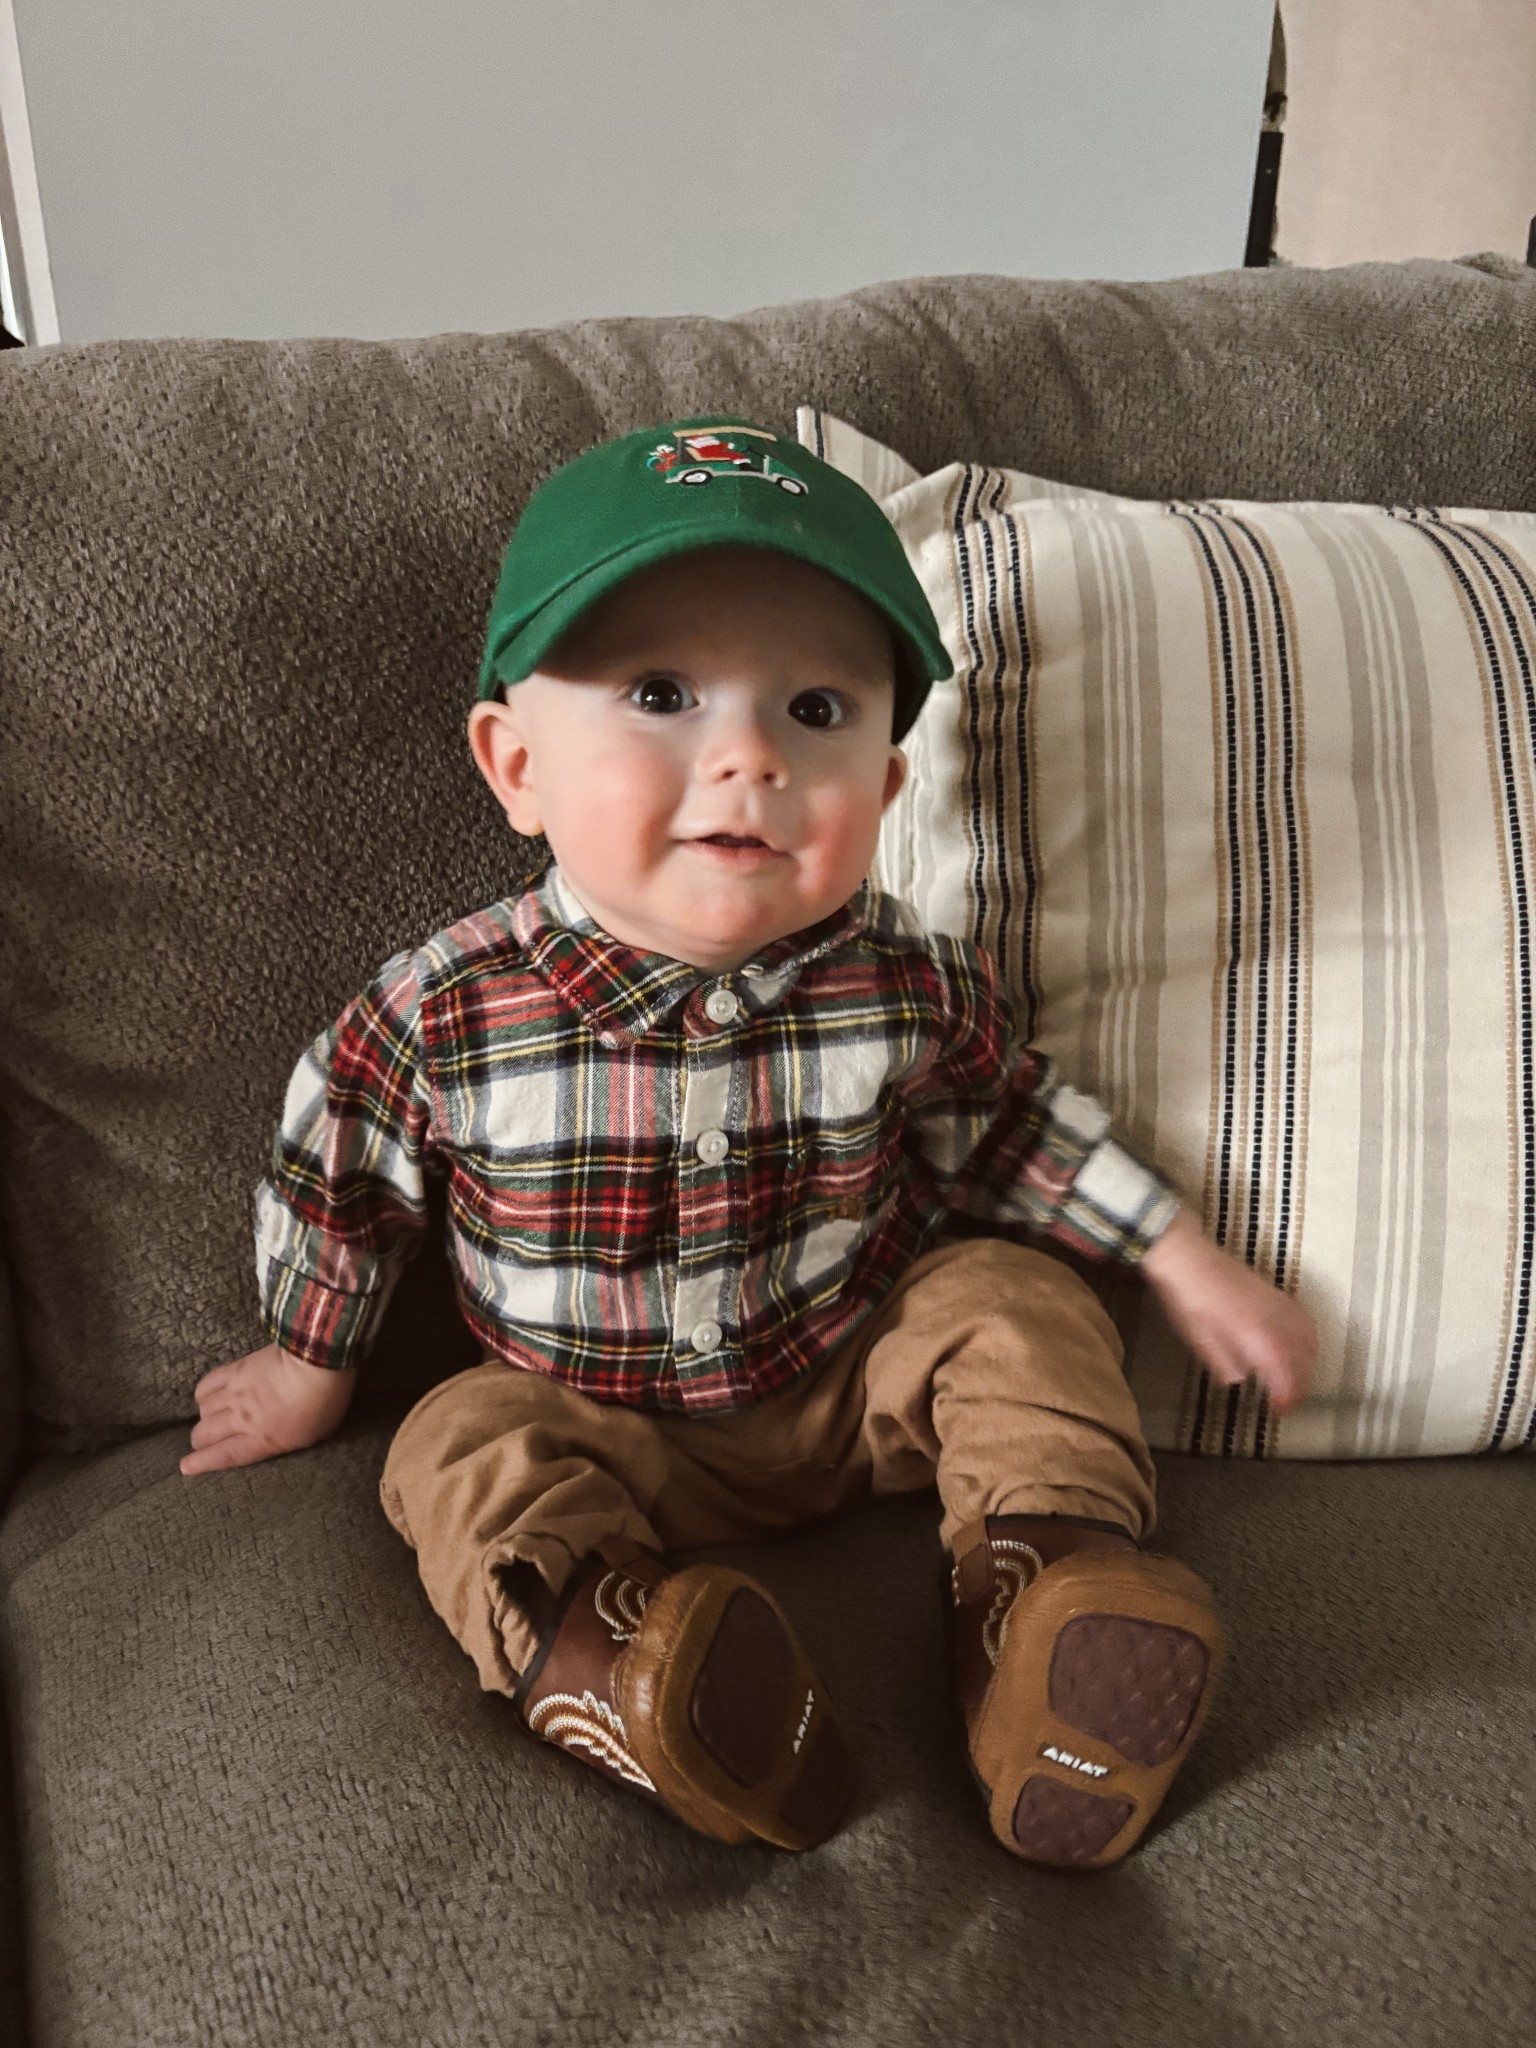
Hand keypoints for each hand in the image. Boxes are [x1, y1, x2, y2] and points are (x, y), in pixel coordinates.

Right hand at [180, 1341, 357, 1474]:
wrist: (317, 1360)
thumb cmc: (323, 1403)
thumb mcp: (309, 1436)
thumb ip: (281, 1441)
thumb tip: (266, 1442)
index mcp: (260, 1439)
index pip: (223, 1456)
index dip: (201, 1463)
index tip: (185, 1467)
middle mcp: (240, 1419)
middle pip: (205, 1434)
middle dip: (200, 1442)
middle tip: (203, 1442)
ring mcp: (235, 1393)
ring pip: (203, 1410)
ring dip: (203, 1417)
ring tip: (211, 1418)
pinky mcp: (235, 1369)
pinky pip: (207, 1383)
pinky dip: (202, 1393)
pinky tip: (206, 1395)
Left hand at [1140, 1209, 1316, 1412]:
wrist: (1186, 1256)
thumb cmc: (1187, 1298)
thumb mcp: (1198, 1336)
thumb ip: (1221, 1360)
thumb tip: (1238, 1378)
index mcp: (1254, 1332)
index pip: (1281, 1370)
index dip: (1285, 1394)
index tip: (1280, 1410)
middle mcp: (1273, 1318)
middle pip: (1299, 1357)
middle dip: (1298, 1384)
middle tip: (1288, 1403)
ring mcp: (1276, 1302)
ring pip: (1307, 1338)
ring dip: (1306, 1364)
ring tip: (1296, 1381)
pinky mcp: (1274, 1291)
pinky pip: (1303, 1318)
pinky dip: (1308, 1337)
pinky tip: (1303, 1346)